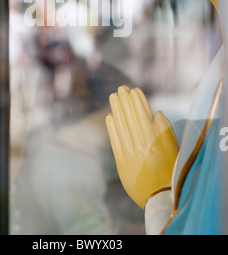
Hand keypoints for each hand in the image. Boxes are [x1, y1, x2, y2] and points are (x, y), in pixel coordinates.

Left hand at [106, 86, 178, 208]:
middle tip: (121, 88)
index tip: (133, 90)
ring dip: (116, 109)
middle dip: (125, 100)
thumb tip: (155, 113)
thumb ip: (165, 129)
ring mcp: (130, 152)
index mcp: (155, 139)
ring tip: (113, 96)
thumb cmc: (170, 170)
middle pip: (130, 117)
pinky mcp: (121, 160)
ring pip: (121, 125)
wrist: (160, 196)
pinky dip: (111, 126)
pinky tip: (110, 116)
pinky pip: (114, 139)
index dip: (137, 101)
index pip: (143, 114)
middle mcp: (141, 143)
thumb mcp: (173, 148)